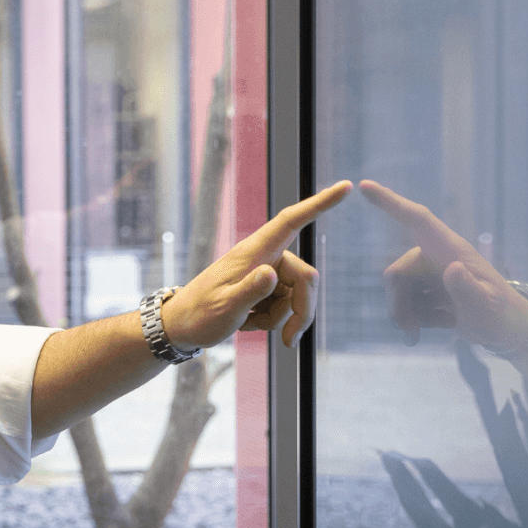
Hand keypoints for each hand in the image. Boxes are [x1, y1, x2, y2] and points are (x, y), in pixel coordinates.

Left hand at [162, 180, 349, 348]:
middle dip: (302, 311)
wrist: (182, 326)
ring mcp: (268, 273)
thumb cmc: (199, 315)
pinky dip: (274, 321)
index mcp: (254, 251)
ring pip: (298, 297)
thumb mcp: (224, 308)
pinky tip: (249, 323)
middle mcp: (265, 257)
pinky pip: (287, 306)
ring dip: (281, 320)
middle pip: (306, 278)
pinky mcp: (267, 288)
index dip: (319, 204)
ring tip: (249, 324)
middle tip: (287, 341)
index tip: (345, 186)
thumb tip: (273, 273)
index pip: (291, 221)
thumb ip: (250, 292)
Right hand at [362, 180, 527, 350]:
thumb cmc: (501, 315)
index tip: (365, 186)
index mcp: (452, 250)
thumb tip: (451, 268)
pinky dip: (418, 319)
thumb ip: (468, 288)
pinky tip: (444, 321)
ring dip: (410, 316)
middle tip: (411, 331)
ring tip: (437, 327)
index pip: (418, 220)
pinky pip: (406, 303)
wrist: (507, 330)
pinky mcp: (428, 289)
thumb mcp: (487, 306)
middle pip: (397, 273)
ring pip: (398, 291)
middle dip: (398, 304)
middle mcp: (436, 256)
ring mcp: (430, 273)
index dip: (391, 202)